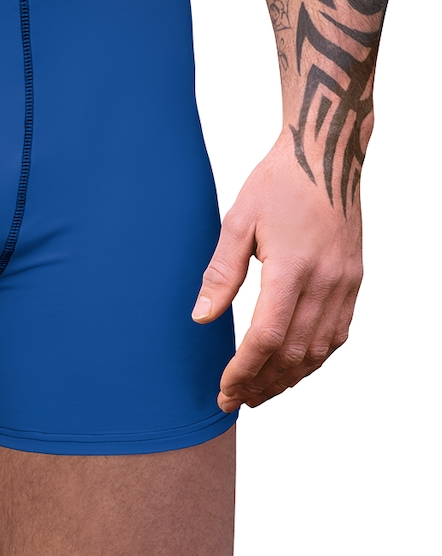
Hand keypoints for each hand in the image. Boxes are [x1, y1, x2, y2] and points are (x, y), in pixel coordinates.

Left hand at [192, 130, 361, 411]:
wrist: (326, 154)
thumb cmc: (277, 182)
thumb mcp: (238, 220)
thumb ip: (221, 272)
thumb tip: (202, 317)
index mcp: (292, 268)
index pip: (266, 338)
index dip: (244, 371)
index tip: (224, 390)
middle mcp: (325, 282)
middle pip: (293, 353)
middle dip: (263, 383)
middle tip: (237, 401)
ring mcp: (345, 283)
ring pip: (319, 349)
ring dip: (290, 377)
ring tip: (262, 392)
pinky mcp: (354, 279)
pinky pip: (338, 332)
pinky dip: (315, 356)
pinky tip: (296, 365)